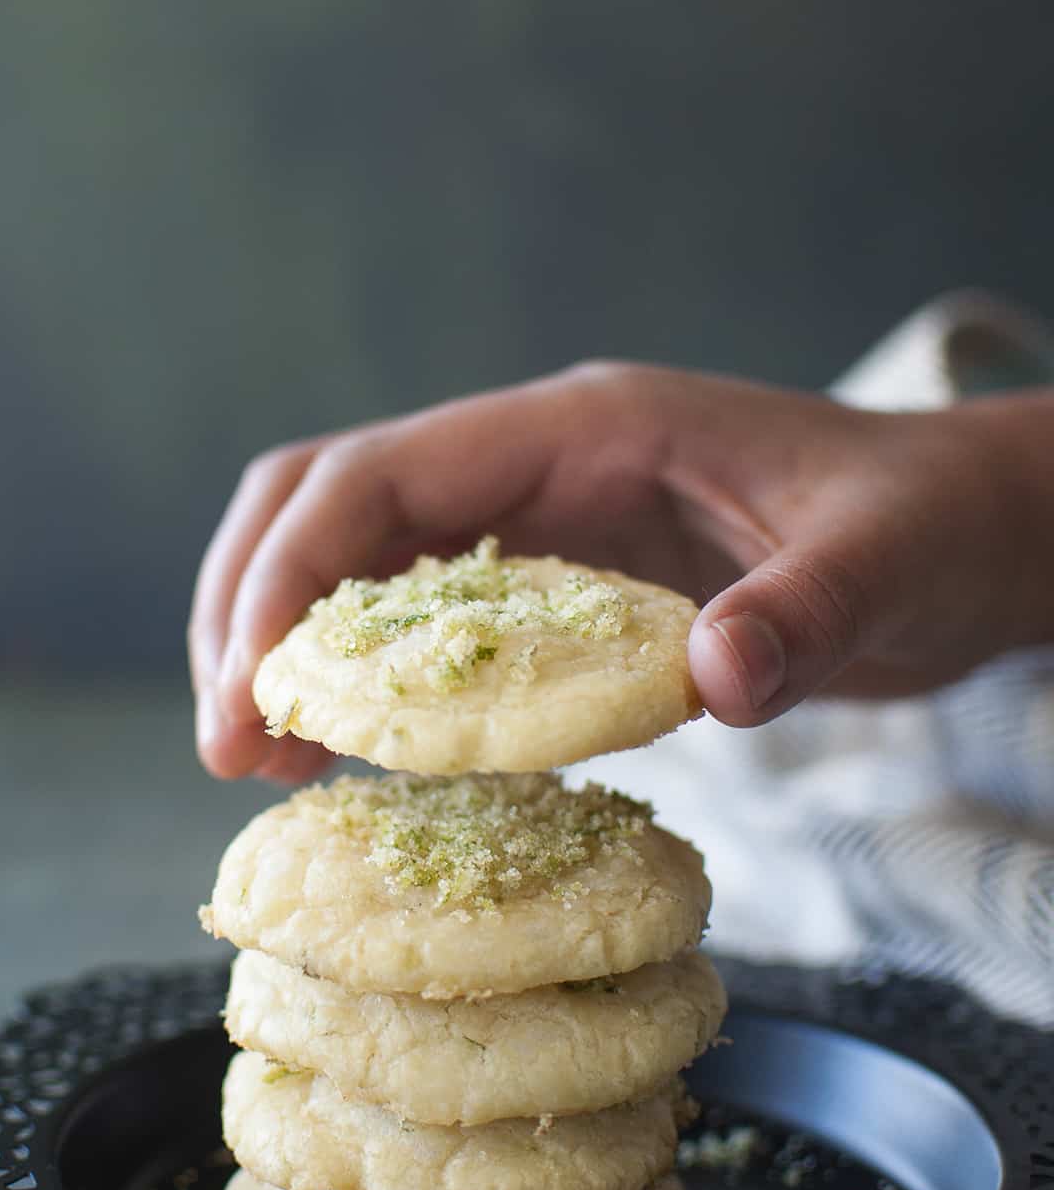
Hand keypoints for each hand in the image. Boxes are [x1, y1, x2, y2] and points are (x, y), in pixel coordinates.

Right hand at [188, 360, 1052, 780]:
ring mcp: (540, 519)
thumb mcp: (884, 562)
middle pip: (327, 502)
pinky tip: (351, 758)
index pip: (378, 476)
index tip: (247, 692)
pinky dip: (364, 681)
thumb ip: (808, 611)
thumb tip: (720, 683)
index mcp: (581, 427)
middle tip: (227, 743)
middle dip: (252, 609)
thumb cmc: (924, 524)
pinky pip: (422, 620)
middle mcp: (536, 462)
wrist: (962, 531)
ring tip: (259, 762)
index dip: (288, 574)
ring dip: (290, 647)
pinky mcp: (557, 583)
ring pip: (358, 559)